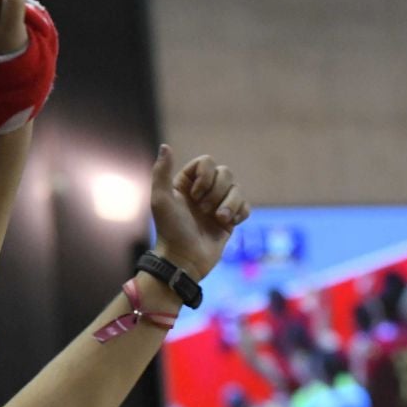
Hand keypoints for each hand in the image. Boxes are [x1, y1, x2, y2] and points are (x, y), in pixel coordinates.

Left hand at [148, 146, 247, 281]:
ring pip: (237, 189)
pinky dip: (240, 213)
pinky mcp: (230, 220)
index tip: (194, 195)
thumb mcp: (161, 199)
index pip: (207, 162)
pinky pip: (245, 206)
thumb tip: (165, 146)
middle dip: (217, 191)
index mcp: (187, 183)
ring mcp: (218, 205)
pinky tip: (228, 224)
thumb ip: (161, 172)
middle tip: (203, 210)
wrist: (185, 260)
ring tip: (219, 219)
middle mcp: (203, 191)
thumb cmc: (170, 230)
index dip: (205, 176)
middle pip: (225, 173)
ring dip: (229, 204)